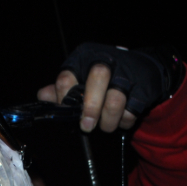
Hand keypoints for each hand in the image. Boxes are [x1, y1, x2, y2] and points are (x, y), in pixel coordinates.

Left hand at [36, 43, 175, 133]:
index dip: (64, 99)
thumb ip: (62, 89)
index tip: (66, 114)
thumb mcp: (80, 80)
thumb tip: (43, 96)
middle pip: (97, 77)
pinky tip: (121, 120)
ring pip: (115, 99)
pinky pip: (132, 110)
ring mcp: (127, 72)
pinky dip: (125, 121)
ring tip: (105, 126)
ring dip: (108, 121)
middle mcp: (104, 59)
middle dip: (90, 107)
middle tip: (86, 126)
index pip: (67, 77)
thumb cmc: (102, 80)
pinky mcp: (143, 87)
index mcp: (83, 58)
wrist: (141, 72)